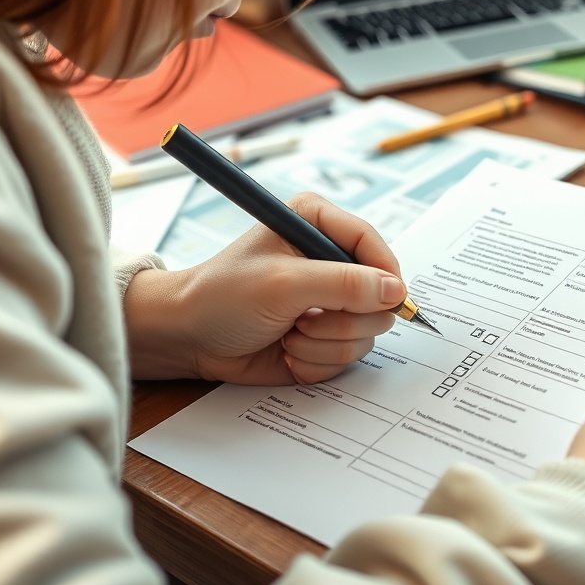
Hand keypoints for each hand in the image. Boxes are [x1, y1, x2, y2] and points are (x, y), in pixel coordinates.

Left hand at [125, 193, 405, 384]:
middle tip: (303, 319)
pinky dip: (316, 360)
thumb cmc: (222, 297)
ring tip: (288, 333)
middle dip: (342, 318)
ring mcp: (329, 301)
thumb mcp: (283, 284)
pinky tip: (287, 349)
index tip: (386, 300)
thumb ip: (343, 284)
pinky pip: (347, 355)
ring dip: (324, 342)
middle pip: (378, 295)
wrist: (188, 338)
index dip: (385, 274)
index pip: (373, 244)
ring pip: (366, 332)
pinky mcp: (325, 335)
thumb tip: (395, 291)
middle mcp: (329, 261)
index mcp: (318, 225)